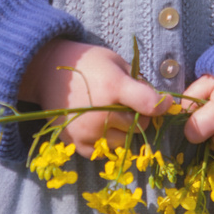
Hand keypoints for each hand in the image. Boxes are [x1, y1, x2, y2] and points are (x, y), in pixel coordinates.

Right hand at [18, 38, 170, 157]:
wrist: (47, 73)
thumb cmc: (87, 63)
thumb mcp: (115, 61)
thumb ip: (137, 81)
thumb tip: (157, 102)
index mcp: (112, 87)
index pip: (148, 104)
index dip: (162, 104)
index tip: (166, 103)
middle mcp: (101, 114)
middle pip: (139, 126)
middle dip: (141, 116)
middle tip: (130, 104)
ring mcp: (88, 132)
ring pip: (125, 142)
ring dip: (126, 131)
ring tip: (114, 114)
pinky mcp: (77, 144)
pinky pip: (106, 152)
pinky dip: (109, 141)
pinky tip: (102, 125)